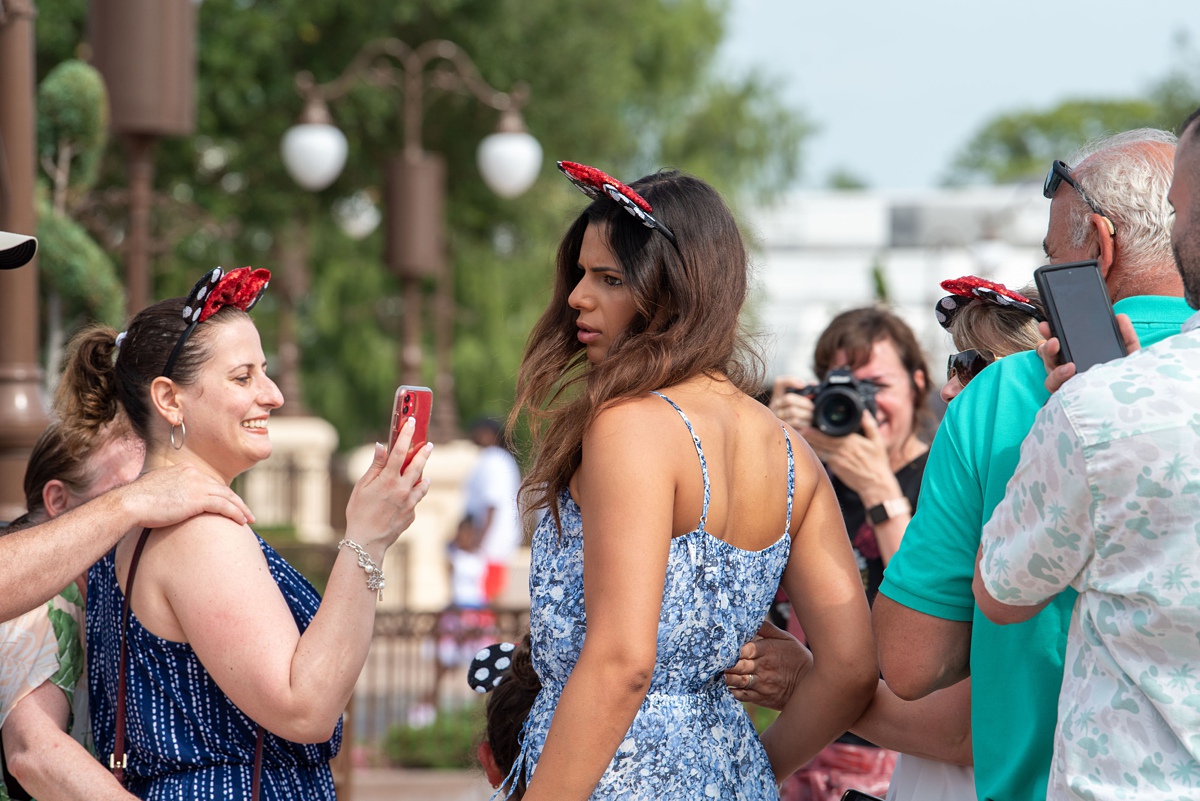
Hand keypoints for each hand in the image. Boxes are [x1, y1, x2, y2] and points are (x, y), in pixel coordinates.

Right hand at [116, 463, 254, 527]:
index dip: (221, 494)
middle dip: (236, 501)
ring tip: (249, 519)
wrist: (130, 503)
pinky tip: (242, 522)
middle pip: (222, 488)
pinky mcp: (198, 498)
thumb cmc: (137, 502)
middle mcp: (193, 474)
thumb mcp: (156, 491)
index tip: (229, 504)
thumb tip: (169, 504)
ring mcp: (197, 485)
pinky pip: (224, 505)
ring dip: (241, 509)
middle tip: (245, 512)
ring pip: (227, 496)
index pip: (209, 483)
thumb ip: (168, 494)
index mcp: (183, 470)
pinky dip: (235, 513)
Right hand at [345, 417, 432, 551]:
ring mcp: (409, 502)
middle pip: (418, 465)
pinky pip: (415, 499)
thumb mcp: (361, 487)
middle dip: (424, 452)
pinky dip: (413, 494)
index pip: (400, 451)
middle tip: (428, 444)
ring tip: (423, 471)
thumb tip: (381, 446)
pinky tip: (408, 494)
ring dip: (423, 474)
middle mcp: (402, 489)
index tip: (411, 422)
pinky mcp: (412, 514)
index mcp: (388, 480)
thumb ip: (374, 466)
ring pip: (422, 483)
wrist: (367, 541)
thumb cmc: (359, 512)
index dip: (406, 434)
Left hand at [724, 620, 812, 709]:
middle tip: (712, 660)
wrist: (811, 685)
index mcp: (767, 651)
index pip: (743, 649)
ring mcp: (762, 684)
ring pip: (737, 680)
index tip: (720, 647)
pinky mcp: (762, 697)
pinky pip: (742, 695)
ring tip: (716, 671)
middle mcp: (763, 668)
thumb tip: (751, 619)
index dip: (730, 649)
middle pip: (737, 665)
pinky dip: (732, 690)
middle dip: (724, 663)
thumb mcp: (786, 639)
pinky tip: (726, 685)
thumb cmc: (797, 658)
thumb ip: (766, 629)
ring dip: (725, 676)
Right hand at [768, 376, 813, 429]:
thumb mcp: (801, 401)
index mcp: (779, 396)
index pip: (779, 383)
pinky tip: (807, 425)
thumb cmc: (800, 414)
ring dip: (806, 415)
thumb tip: (813, 384)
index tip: (803, 385)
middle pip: (789, 398)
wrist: (793, 434)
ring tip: (812, 417)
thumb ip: (807, 391)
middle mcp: (774, 406)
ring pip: (792, 412)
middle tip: (813, 407)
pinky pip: (794, 425)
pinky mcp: (780, 429)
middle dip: (805, 403)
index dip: (790, 381)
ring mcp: (776, 417)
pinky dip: (804, 425)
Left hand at [800, 412, 896, 502]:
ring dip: (809, 443)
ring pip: (820, 449)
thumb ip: (870, 425)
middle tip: (799, 426)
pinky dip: (815, 452)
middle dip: (809, 434)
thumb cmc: (878, 462)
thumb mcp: (878, 442)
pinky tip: (808, 446)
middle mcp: (843, 451)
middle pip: (822, 441)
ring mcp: (838, 460)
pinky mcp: (835, 468)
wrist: (876, 484)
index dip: (819, 429)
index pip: (832, 434)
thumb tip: (863, 412)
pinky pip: (823, 458)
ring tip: (800, 435)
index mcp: (852, 442)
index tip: (809, 422)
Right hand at [1037, 315, 1139, 393]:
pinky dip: (1059, 376)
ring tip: (1055, 346)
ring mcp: (1067, 386)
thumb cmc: (1128, 380)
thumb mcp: (1129, 355)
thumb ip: (1125, 336)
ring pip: (1049, 371)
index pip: (1058, 346)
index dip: (1050, 334)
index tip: (1048, 324)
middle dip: (1046, 344)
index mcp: (1078, 360)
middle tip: (1052, 336)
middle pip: (1048, 357)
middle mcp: (1068, 373)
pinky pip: (1056, 387)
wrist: (1135, 405)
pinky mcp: (1068, 398)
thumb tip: (1120, 317)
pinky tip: (1069, 368)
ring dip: (1049, 357)